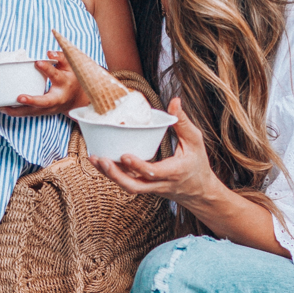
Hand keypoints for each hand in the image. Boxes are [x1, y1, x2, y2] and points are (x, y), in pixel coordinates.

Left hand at [0, 51, 84, 117]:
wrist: (77, 99)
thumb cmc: (70, 79)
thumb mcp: (70, 66)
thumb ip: (60, 58)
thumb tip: (49, 53)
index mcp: (64, 84)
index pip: (56, 76)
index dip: (48, 69)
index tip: (38, 62)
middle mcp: (57, 98)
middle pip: (45, 102)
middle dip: (32, 101)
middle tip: (19, 97)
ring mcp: (50, 108)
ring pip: (34, 112)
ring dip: (18, 111)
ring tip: (3, 107)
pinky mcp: (43, 112)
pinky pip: (29, 113)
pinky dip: (17, 113)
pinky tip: (4, 109)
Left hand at [89, 99, 220, 213]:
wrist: (198, 191)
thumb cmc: (197, 164)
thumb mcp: (195, 142)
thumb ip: (182, 122)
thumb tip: (175, 101)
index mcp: (173, 172)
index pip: (153, 172)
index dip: (137, 166)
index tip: (124, 155)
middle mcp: (159, 184)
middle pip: (134, 186)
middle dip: (115, 175)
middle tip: (101, 159)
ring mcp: (150, 188)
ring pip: (127, 187)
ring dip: (109, 175)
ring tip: (94, 158)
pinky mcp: (144, 187)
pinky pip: (126, 183)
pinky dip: (113, 174)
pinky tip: (100, 161)